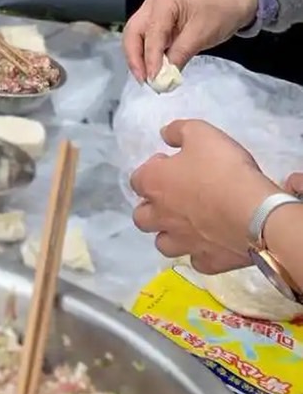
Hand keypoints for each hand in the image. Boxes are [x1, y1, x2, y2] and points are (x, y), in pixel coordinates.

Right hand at [121, 0, 256, 83]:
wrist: (229, 5)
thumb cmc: (218, 15)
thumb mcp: (202, 35)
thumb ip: (181, 54)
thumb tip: (164, 76)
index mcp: (164, 1)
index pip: (152, 32)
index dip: (151, 57)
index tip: (153, 78)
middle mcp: (151, 4)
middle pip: (133, 32)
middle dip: (135, 58)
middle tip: (144, 80)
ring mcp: (150, 13)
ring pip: (134, 37)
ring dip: (137, 59)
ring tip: (146, 79)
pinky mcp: (154, 23)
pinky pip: (143, 40)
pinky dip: (145, 56)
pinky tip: (151, 70)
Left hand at [131, 119, 275, 272]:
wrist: (256, 213)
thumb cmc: (223, 169)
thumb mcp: (201, 133)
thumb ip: (178, 131)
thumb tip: (165, 135)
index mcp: (155, 183)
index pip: (137, 180)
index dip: (152, 171)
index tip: (170, 165)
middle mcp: (162, 216)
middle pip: (141, 217)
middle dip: (151, 208)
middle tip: (172, 198)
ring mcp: (184, 242)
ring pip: (162, 244)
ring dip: (169, 234)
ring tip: (187, 224)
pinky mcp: (208, 261)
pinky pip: (196, 261)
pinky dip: (199, 253)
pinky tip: (210, 244)